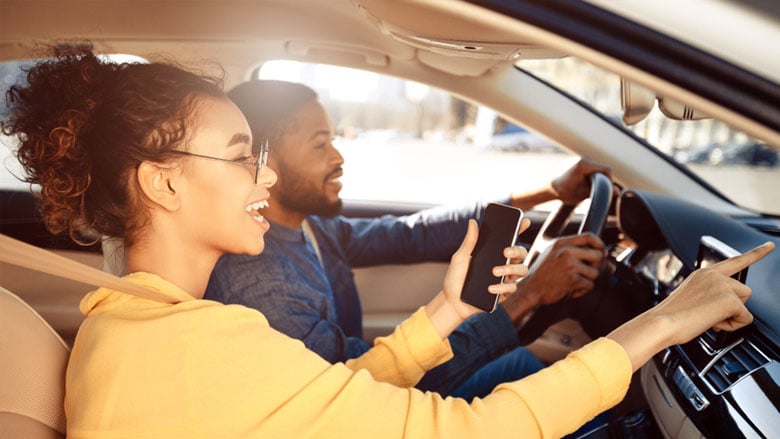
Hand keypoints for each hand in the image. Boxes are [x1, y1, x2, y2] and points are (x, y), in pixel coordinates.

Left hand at [443, 219, 529, 316]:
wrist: (452, 300)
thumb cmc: (456, 277)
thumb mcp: (461, 257)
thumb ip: (469, 241)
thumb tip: (472, 222)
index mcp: (494, 253)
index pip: (511, 239)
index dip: (520, 229)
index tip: (524, 221)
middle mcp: (504, 264)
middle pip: (522, 253)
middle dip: (517, 250)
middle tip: (505, 251)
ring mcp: (506, 279)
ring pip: (522, 270)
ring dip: (510, 269)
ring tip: (495, 272)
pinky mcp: (504, 293)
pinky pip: (512, 288)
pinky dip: (502, 287)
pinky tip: (490, 288)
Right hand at [500, 233, 604, 324]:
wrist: (531, 289)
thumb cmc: (542, 274)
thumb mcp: (552, 253)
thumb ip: (569, 248)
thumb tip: (596, 250)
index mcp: (561, 243)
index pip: (589, 236)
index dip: (599, 244)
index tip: (602, 251)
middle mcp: (566, 251)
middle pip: (597, 255)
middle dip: (597, 266)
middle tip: (588, 273)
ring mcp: (569, 265)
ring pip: (595, 272)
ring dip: (587, 280)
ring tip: (574, 282)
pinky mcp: (572, 279)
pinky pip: (589, 285)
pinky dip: (582, 290)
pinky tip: (572, 290)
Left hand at [551, 158, 612, 204]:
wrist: (549, 188)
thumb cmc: (563, 191)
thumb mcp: (583, 194)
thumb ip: (601, 192)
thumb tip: (617, 191)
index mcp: (584, 164)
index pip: (607, 170)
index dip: (610, 181)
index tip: (607, 189)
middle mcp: (583, 158)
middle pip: (602, 169)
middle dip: (602, 180)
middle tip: (595, 191)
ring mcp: (580, 159)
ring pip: (596, 169)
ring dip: (596, 178)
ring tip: (587, 188)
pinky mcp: (578, 162)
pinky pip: (590, 168)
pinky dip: (590, 176)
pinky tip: (583, 184)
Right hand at [609, 241, 773, 370]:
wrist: (662, 323)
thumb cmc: (672, 315)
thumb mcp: (692, 297)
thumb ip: (711, 294)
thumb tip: (726, 308)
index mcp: (704, 273)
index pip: (735, 260)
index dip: (756, 253)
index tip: (769, 245)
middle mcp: (714, 275)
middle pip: (743, 291)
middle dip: (733, 306)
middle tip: (710, 315)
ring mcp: (722, 285)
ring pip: (745, 303)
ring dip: (732, 315)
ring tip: (710, 319)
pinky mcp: (729, 299)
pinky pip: (745, 318)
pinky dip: (732, 326)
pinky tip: (714, 324)